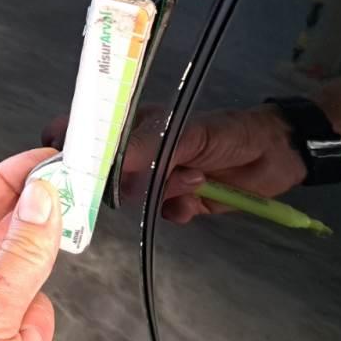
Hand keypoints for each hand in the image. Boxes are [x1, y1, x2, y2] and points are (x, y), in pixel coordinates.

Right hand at [43, 106, 305, 224]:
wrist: (279, 155)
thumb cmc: (233, 132)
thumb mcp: (191, 133)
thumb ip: (152, 148)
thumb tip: (116, 168)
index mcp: (139, 126)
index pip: (93, 132)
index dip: (71, 144)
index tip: (61, 160)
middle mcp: (144, 153)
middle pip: (110, 174)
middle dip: (126, 182)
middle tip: (153, 178)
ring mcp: (161, 179)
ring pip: (139, 198)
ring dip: (166, 193)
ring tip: (196, 179)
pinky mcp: (180, 202)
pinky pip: (165, 214)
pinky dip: (180, 210)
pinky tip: (200, 198)